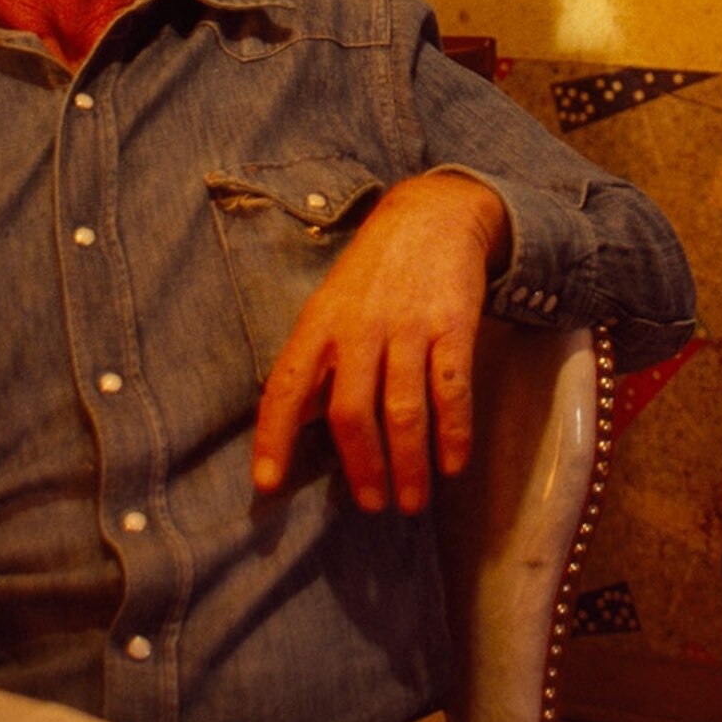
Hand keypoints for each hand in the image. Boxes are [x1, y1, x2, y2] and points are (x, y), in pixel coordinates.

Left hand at [251, 171, 509, 513]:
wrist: (433, 215)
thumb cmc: (373, 275)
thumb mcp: (332, 306)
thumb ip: (320, 364)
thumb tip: (305, 430)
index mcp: (319, 324)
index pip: (287, 386)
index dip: (274, 437)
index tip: (267, 484)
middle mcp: (360, 328)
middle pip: (352, 411)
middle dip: (362, 467)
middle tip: (372, 505)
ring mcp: (408, 327)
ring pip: (404, 409)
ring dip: (408, 463)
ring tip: (411, 501)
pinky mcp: (452, 325)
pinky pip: (452, 389)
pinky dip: (453, 432)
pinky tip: (454, 464)